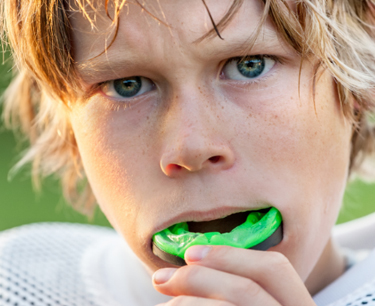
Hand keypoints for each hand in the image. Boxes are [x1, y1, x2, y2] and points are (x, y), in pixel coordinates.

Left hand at [152, 245, 315, 305]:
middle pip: (247, 288)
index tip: (190, 253)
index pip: (275, 270)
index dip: (230, 255)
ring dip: (187, 301)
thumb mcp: (250, 302)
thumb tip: (192, 265)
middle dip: (198, 277)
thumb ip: (236, 291)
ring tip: (165, 305)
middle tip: (161, 279)